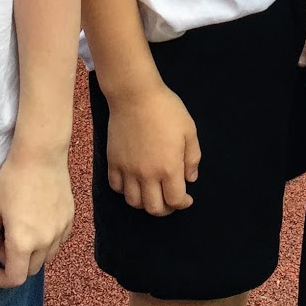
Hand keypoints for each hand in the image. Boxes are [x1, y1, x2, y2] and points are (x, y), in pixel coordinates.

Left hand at [0, 148, 74, 287]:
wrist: (41, 155)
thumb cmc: (12, 179)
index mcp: (23, 242)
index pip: (15, 278)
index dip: (1, 280)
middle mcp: (45, 241)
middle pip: (31, 270)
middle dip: (15, 264)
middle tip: (3, 244)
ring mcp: (61, 230)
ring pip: (47, 257)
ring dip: (32, 254)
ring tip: (21, 233)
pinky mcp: (70, 218)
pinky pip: (58, 241)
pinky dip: (47, 242)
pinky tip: (38, 224)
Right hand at [102, 81, 200, 216]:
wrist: (135, 95)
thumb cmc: (167, 110)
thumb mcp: (189, 130)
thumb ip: (192, 158)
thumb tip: (191, 179)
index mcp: (168, 167)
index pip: (174, 200)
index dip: (182, 204)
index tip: (187, 198)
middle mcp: (147, 174)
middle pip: (153, 208)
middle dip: (165, 209)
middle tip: (170, 200)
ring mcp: (127, 170)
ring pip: (133, 202)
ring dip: (145, 203)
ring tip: (152, 193)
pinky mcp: (113, 162)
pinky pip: (116, 187)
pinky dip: (126, 191)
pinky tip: (134, 183)